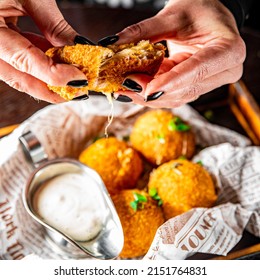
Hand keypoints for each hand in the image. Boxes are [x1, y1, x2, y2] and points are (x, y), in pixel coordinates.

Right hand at [0, 0, 86, 102]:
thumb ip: (54, 25)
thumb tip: (79, 49)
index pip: (23, 61)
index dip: (54, 76)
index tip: (79, 80)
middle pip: (19, 78)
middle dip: (52, 89)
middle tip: (77, 91)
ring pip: (19, 73)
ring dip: (48, 79)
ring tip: (73, 80)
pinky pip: (19, 60)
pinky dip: (41, 63)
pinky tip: (59, 63)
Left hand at [115, 0, 245, 107]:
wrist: (208, 14)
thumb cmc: (199, 9)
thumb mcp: (172, 16)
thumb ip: (144, 31)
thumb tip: (113, 42)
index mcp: (228, 50)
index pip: (198, 70)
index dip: (171, 82)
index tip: (147, 90)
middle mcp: (224, 72)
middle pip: (185, 89)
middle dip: (152, 90)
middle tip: (124, 85)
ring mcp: (211, 82)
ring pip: (177, 97)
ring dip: (148, 95)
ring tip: (123, 88)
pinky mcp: (197, 86)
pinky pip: (174, 95)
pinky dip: (152, 92)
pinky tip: (134, 88)